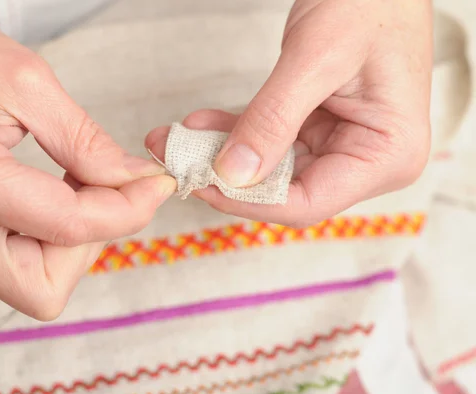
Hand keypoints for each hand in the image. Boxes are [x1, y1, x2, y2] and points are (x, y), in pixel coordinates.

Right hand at [0, 1, 174, 319]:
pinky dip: (50, 237)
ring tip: (81, 182)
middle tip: (110, 191)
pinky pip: (16, 262)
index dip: (127, 210)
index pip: (67, 227)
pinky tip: (57, 191)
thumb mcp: (28, 82)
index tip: (155, 185)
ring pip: (31, 283)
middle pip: (42, 289)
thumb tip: (133, 181)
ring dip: (72, 242)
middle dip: (90, 245)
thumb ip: (86, 142)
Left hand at [147, 0, 431, 226]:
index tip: (201, 181)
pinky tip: (201, 124)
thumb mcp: (316, 58)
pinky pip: (271, 144)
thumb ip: (274, 118)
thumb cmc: (369, 4)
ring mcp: (343, 147)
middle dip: (227, 177)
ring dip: (224, 155)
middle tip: (176, 158)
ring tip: (178, 139)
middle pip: (285, 191)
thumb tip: (233, 174)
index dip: (248, 200)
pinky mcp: (321, 131)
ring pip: (271, 171)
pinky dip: (236, 134)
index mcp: (388, 155)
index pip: (308, 203)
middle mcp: (368, 162)